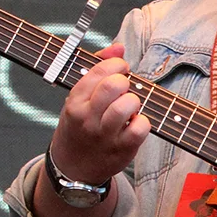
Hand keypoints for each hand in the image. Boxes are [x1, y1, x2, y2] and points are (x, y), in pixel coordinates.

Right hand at [47, 43, 150, 182]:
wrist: (73, 168)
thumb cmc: (80, 127)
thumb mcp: (79, 98)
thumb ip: (97, 68)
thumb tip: (119, 48)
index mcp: (75, 101)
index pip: (99, 71)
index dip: (117, 65)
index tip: (121, 70)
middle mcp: (88, 118)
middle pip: (113, 86)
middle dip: (125, 81)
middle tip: (125, 88)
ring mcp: (105, 135)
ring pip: (127, 105)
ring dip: (134, 101)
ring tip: (129, 107)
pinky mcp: (122, 149)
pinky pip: (140, 128)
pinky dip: (143, 122)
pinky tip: (135, 123)